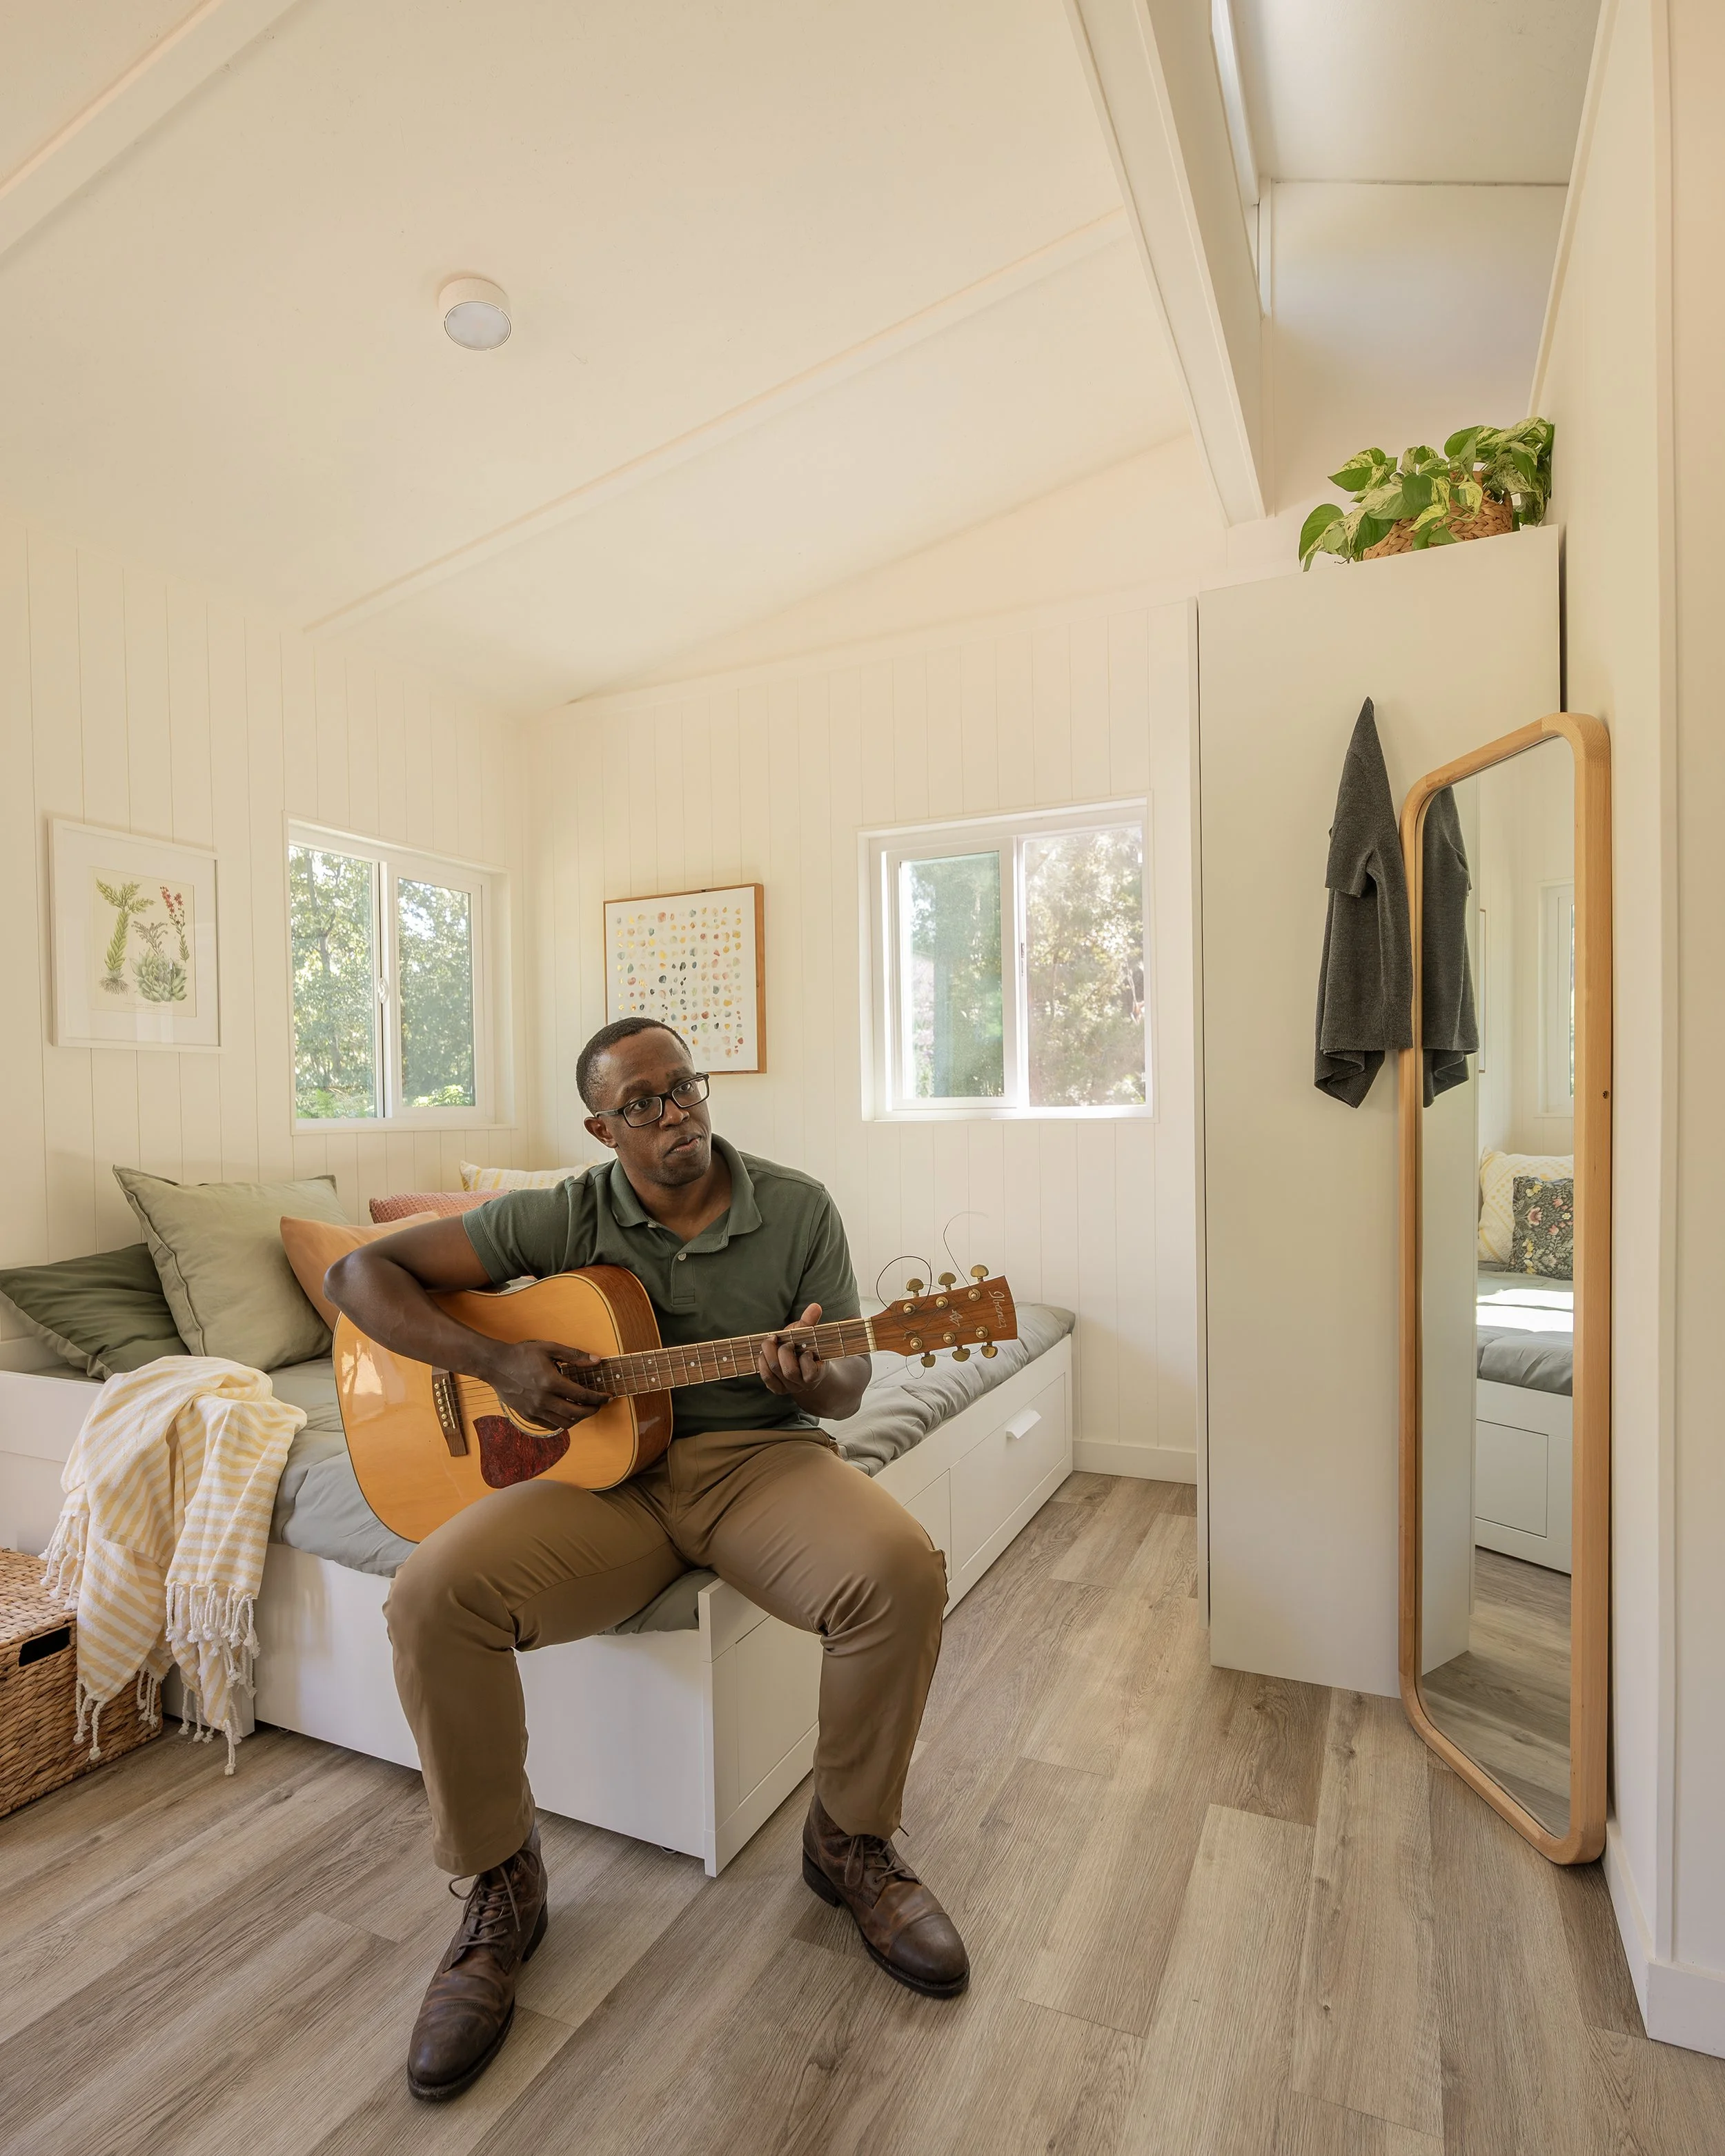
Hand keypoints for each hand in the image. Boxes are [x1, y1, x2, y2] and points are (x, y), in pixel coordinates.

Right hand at [487, 1339, 608, 1429]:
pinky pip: (551, 1425)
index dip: (598, 1398)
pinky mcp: (527, 1415)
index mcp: (550, 1382)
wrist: (496, 1365)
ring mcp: (534, 1410)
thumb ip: (575, 1355)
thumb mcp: (550, 1348)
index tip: (607, 1397)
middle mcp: (543, 1399)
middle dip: (592, 1410)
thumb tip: (597, 1360)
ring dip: (579, 1418)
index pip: (582, 1396)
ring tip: (584, 1408)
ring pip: (564, 1423)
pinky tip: (566, 1411)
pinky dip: (563, 1421)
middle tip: (598, 1404)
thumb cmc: (523, 1354)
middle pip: (576, 1414)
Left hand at [757, 1303, 825, 1409]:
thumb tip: (815, 1306)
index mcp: (817, 1373)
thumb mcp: (810, 1335)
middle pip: (789, 1371)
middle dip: (783, 1352)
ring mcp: (789, 1387)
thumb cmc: (807, 1347)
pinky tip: (763, 1353)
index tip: (805, 1348)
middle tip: (783, 1341)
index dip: (805, 1358)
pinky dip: (762, 1363)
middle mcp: (803, 1384)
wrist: (804, 1365)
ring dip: (769, 1354)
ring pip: (775, 1372)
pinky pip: (766, 1378)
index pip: (810, 1372)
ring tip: (770, 1342)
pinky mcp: (777, 1388)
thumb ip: (810, 1323)